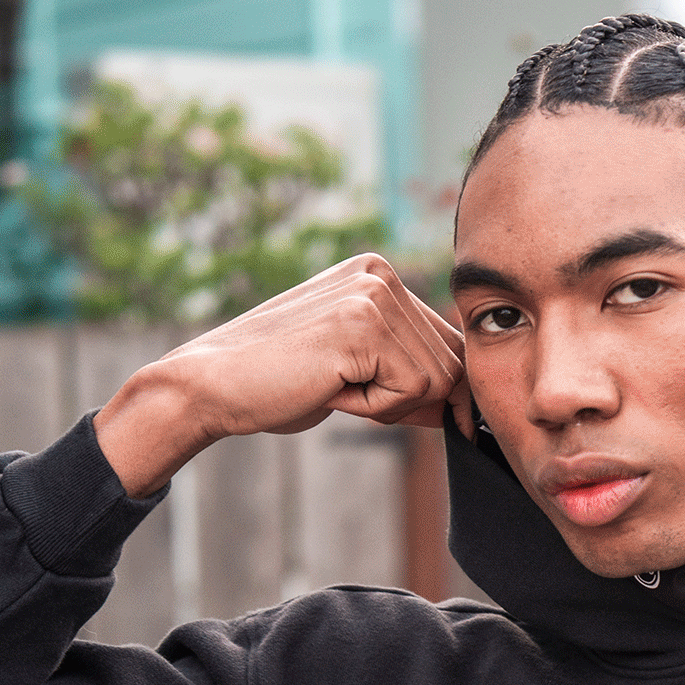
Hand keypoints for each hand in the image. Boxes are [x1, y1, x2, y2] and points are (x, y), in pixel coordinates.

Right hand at [94, 254, 468, 497]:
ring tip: (334, 386)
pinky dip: (375, 410)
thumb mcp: (360, 374)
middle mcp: (380, 274)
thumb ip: (412, 377)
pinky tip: (330, 389)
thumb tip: (469, 409)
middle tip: (344, 391)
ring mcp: (373, 294)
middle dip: (410, 400)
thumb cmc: (283, 383)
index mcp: (379, 275)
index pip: (449, 343)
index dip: (435, 390)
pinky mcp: (363, 324)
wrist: (215, 384)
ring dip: (390, 406)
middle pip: (452, 364)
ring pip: (437, 382)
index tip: (391, 403)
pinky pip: (412, 392)